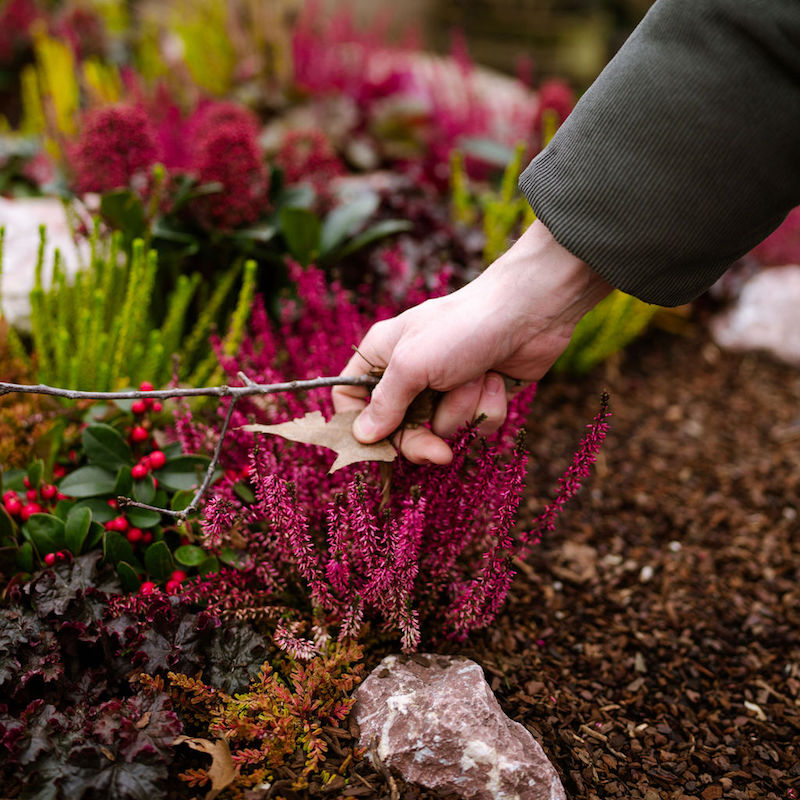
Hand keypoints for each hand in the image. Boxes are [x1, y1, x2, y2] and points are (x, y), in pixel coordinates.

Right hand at [332, 221, 611, 463]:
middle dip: (422, 438)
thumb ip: (384, 403)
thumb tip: (361, 437)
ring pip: (442, 426)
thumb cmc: (461, 328)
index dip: (360, 427)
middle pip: (399, 428)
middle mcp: (411, 372)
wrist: (529, 311)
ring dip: (464, 408)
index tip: (376, 449)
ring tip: (477, 376)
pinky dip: (489, 407)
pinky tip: (498, 380)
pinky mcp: (480, 395)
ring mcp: (447, 385)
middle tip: (438, 452)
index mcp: (382, 356)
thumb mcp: (411, 364)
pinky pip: (476, 423)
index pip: (352, 398)